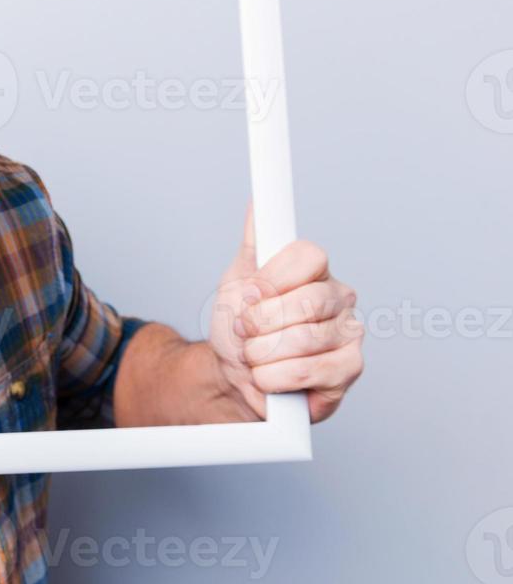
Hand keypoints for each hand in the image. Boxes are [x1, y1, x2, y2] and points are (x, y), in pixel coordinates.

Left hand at [207, 206, 364, 422]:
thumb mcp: (237, 282)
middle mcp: (339, 298)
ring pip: (304, 339)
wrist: (233, 376)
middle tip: (245, 331)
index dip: (272, 278)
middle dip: (260, 321)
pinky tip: (269, 376)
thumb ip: (254, 245)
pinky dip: (273, 377)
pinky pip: (307, 371)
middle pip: (307, 300)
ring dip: (261, 352)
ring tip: (255, 356)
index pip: (309, 255)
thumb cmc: (240, 329)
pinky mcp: (348, 370)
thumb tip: (257, 206)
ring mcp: (349, 335)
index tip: (249, 294)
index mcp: (316, 272)